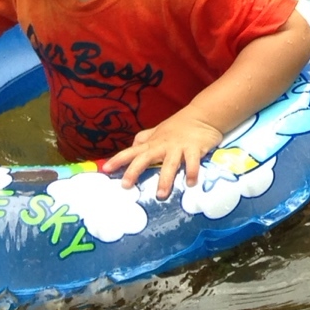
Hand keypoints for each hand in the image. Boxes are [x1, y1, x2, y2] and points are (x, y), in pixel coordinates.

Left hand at [101, 111, 224, 197]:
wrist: (203, 115)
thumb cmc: (179, 125)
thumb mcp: (159, 130)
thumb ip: (145, 139)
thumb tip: (132, 147)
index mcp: (153, 143)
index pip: (131, 152)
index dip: (118, 160)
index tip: (105, 169)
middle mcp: (163, 145)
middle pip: (145, 158)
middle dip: (134, 171)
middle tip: (126, 185)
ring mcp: (179, 147)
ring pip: (169, 164)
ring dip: (165, 179)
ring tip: (160, 195)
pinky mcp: (195, 148)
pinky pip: (193, 162)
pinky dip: (192, 172)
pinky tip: (190, 183)